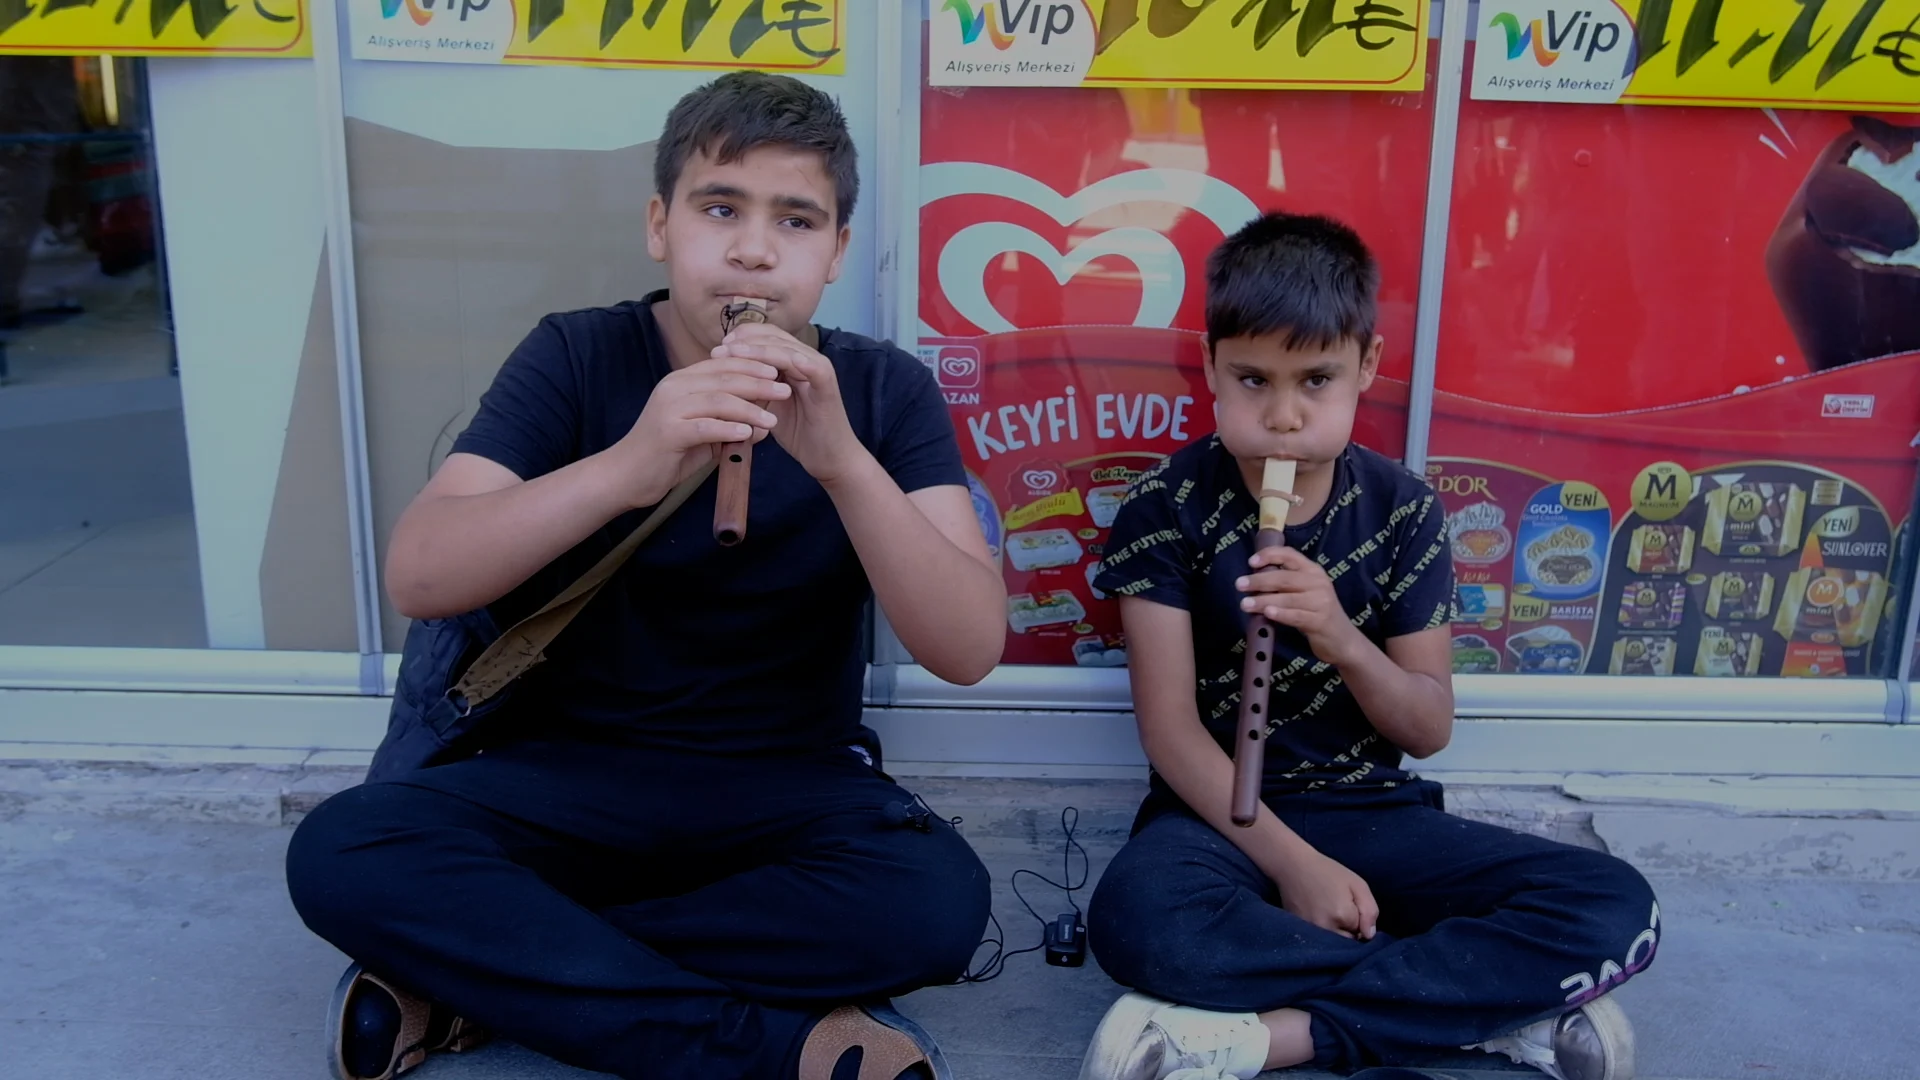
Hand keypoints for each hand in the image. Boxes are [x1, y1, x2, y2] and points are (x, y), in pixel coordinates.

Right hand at [606, 356, 789, 508]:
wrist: (626, 475)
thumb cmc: (667, 454)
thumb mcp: (703, 434)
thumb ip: (729, 424)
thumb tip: (763, 423)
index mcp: (682, 381)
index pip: (723, 365)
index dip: (753, 366)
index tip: (780, 371)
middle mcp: (674, 387)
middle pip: (724, 378)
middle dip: (758, 383)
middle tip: (784, 389)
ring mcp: (669, 408)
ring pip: (717, 400)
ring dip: (748, 408)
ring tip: (771, 418)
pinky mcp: (668, 432)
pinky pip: (705, 426)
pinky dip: (728, 428)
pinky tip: (748, 432)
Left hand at [709, 322, 864, 484]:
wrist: (829, 458)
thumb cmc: (799, 434)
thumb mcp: (768, 406)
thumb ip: (753, 388)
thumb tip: (723, 377)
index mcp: (793, 362)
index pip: (766, 337)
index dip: (741, 339)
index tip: (717, 350)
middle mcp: (806, 359)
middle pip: (774, 337)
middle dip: (744, 342)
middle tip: (718, 351)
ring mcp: (819, 369)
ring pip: (787, 349)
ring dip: (758, 350)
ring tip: (734, 354)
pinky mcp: (827, 384)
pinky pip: (811, 367)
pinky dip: (793, 361)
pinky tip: (771, 364)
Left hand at [1237, 545, 1361, 664]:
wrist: (1342, 639)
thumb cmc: (1316, 613)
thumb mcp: (1305, 592)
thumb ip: (1285, 583)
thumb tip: (1254, 578)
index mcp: (1313, 571)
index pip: (1290, 555)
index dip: (1270, 555)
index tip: (1251, 562)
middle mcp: (1318, 583)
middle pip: (1284, 577)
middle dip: (1259, 580)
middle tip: (1239, 585)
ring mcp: (1321, 602)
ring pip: (1287, 598)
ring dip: (1263, 600)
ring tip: (1245, 604)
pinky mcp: (1320, 621)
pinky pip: (1296, 616)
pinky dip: (1280, 614)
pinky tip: (1267, 614)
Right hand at [1275, 851, 1378, 940]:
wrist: (1293, 866)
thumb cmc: (1328, 871)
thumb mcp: (1358, 884)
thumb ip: (1369, 911)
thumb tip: (1369, 935)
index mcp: (1342, 916)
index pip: (1361, 933)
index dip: (1359, 921)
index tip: (1351, 906)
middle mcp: (1326, 928)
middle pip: (1347, 942)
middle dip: (1348, 931)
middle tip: (1339, 909)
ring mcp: (1310, 932)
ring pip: (1333, 945)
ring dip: (1335, 934)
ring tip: (1328, 913)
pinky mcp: (1299, 932)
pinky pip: (1318, 942)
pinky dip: (1321, 933)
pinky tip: (1317, 916)